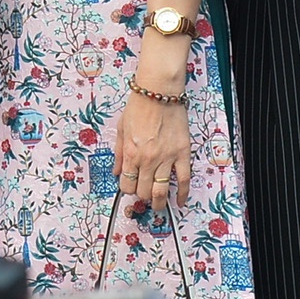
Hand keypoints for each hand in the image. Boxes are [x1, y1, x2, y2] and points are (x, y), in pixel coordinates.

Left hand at [114, 90, 192, 215]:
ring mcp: (166, 158)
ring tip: (159, 206)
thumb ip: (119, 153)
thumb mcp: (121, 129)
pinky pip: (183, 179)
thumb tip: (116, 172)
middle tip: (143, 194)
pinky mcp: (182, 153)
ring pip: (161, 189)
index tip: (130, 187)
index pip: (127, 184)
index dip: (127, 189)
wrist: (159, 92)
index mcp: (131, 153)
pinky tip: (180, 201)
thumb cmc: (139, 106)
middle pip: (143, 190)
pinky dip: (182, 193)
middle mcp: (148, 159)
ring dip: (159, 201)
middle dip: (141, 195)